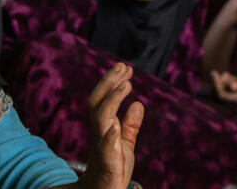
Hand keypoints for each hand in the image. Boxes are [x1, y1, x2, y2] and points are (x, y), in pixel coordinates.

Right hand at [79, 63, 144, 188]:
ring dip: (112, 100)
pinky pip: (105, 147)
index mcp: (104, 126)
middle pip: (98, 101)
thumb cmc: (112, 169)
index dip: (113, 82)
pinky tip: (116, 125)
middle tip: (123, 66)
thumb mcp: (125, 144)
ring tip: (126, 85)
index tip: (126, 67)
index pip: (105, 98)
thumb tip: (138, 103)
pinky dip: (109, 136)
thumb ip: (130, 125)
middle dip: (109, 82)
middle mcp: (100, 132)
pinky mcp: (106, 163)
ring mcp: (101, 146)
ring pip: (100, 118)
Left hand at [211, 64, 236, 106]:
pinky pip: (227, 92)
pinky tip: (232, 76)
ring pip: (222, 93)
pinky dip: (226, 84)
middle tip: (225, 72)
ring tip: (230, 74)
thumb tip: (231, 87)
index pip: (221, 96)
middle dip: (218, 84)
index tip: (213, 72)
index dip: (215, 84)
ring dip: (222, 83)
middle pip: (218, 96)